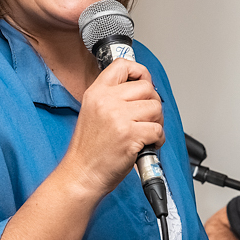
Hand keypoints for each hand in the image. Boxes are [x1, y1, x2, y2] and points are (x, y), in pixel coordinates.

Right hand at [61, 59, 164, 198]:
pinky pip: (158, 129)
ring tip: (145, 132)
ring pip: (156, 108)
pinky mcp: (130, 135)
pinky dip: (157, 139)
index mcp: (96, 93)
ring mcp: (118, 117)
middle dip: (153, 104)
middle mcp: (106, 101)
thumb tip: (142, 87)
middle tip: (146, 119)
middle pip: (147, 88)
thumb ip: (112, 97)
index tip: (144, 83)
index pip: (123, 65)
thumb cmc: (89, 149)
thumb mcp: (92, 112)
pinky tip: (146, 144)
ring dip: (157, 122)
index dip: (140, 72)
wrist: (81, 174)